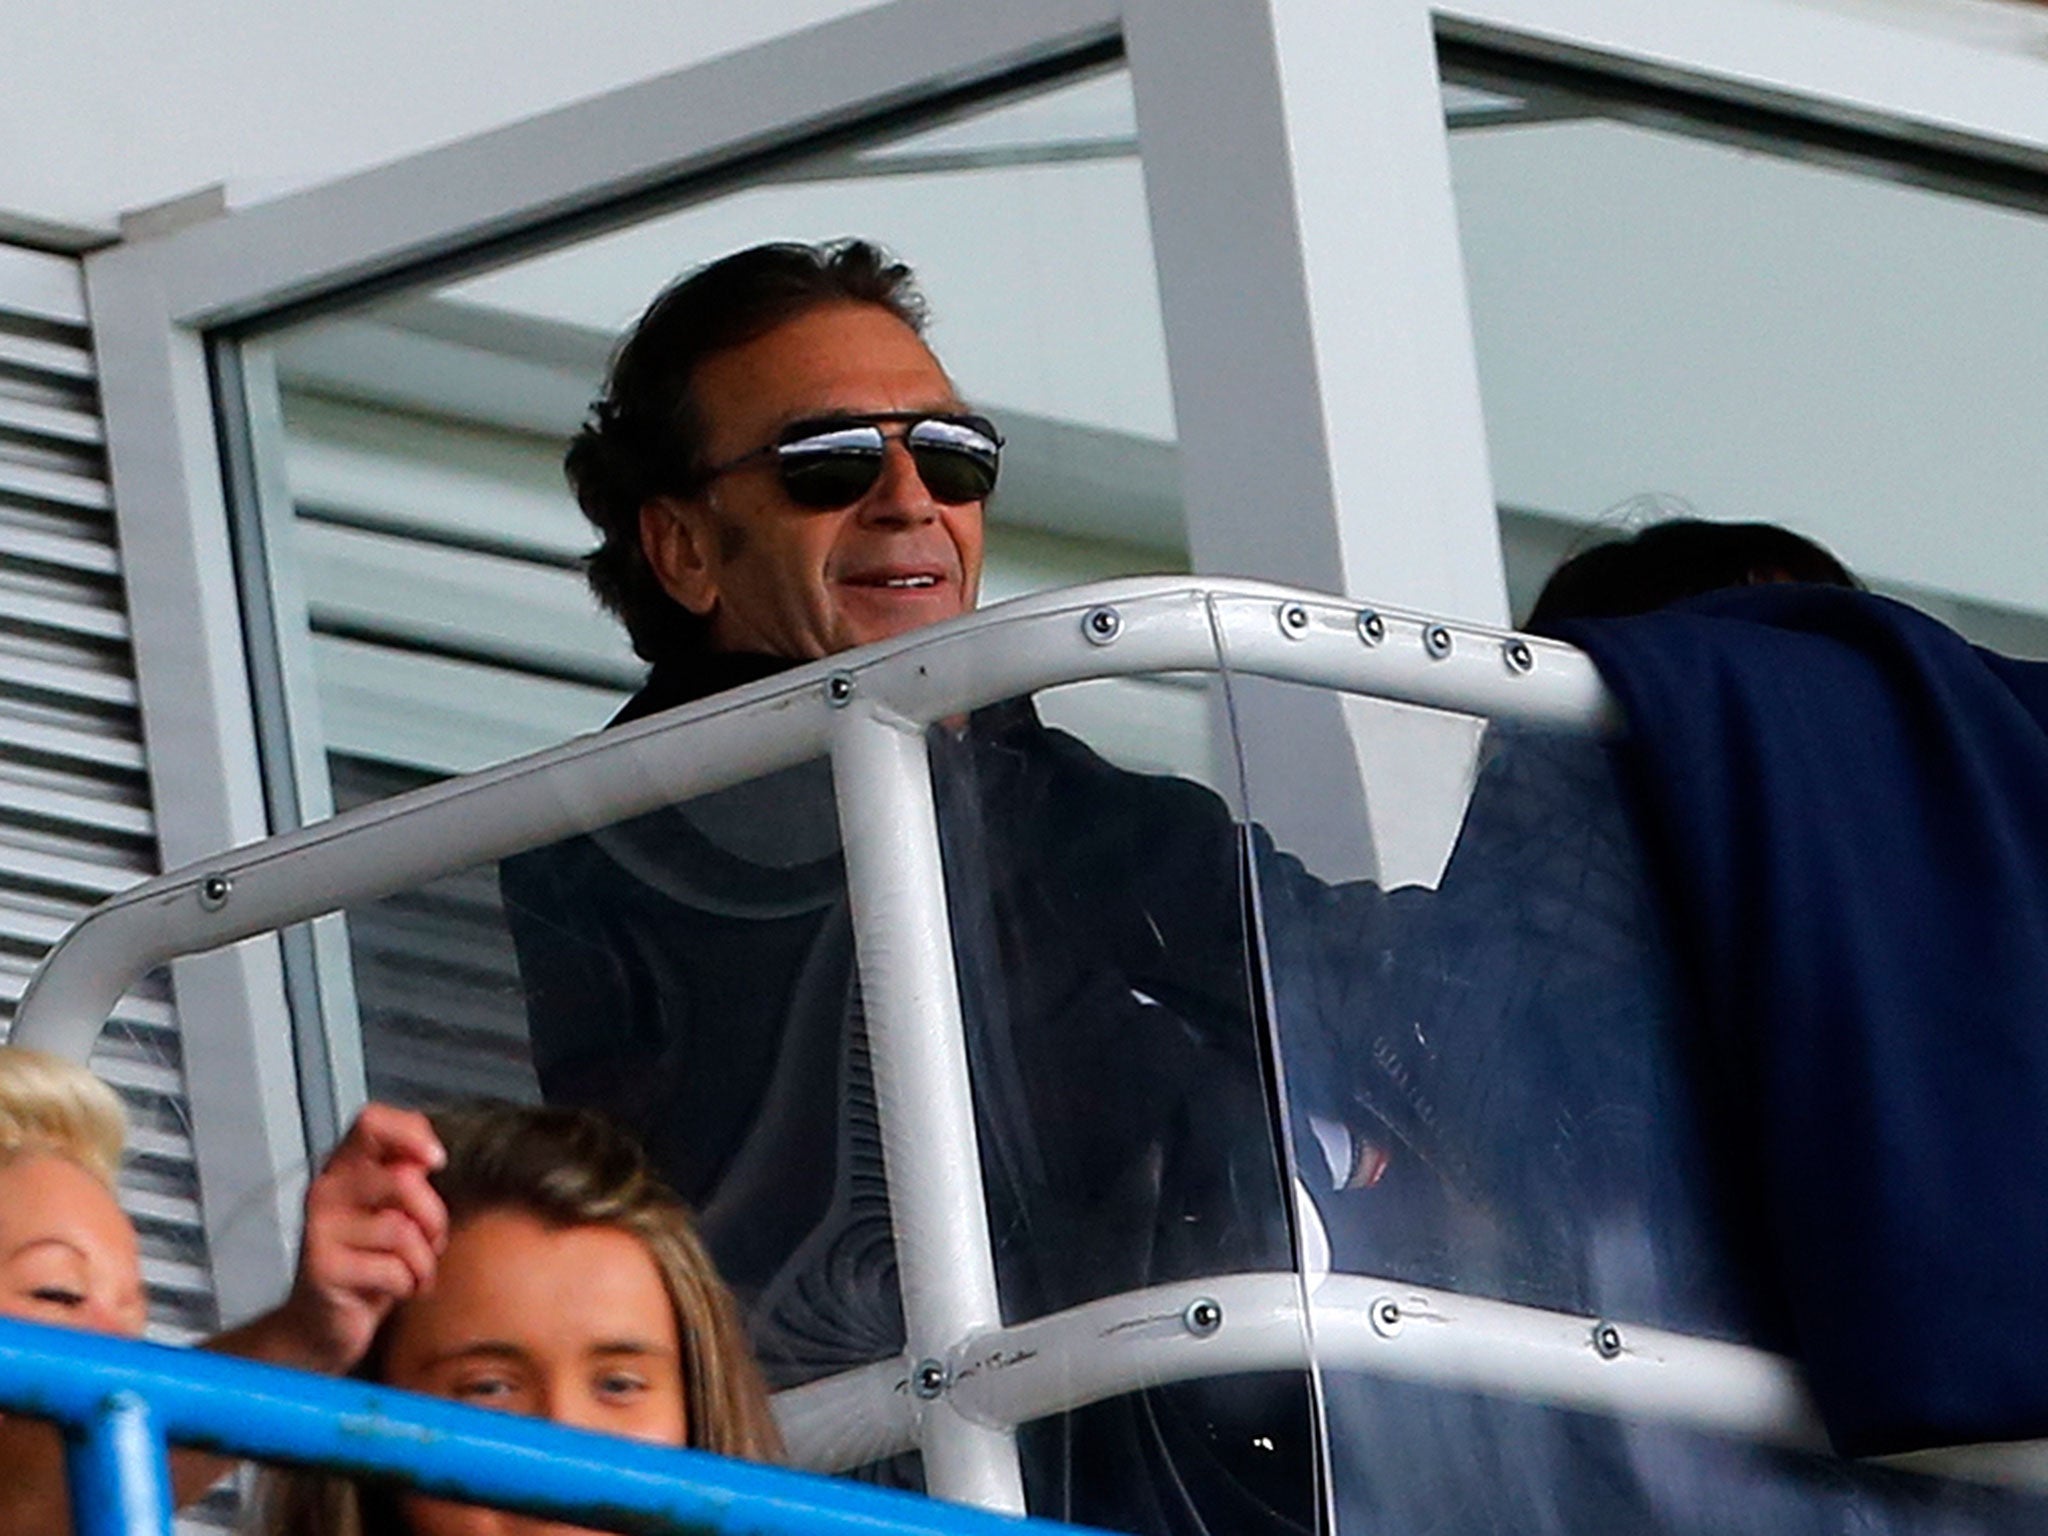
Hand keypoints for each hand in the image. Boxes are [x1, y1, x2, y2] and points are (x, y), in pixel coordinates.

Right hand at [278, 1103, 446, 1372]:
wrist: (322, 1325)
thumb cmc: (367, 1262)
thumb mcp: (391, 1213)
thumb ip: (407, 1178)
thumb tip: (428, 1154)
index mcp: (344, 1168)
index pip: (371, 1121)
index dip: (411, 1133)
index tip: (436, 1161)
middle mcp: (326, 1192)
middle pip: (402, 1180)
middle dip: (433, 1217)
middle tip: (431, 1240)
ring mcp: (319, 1230)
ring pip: (402, 1229)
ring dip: (423, 1259)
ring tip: (415, 1271)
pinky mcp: (323, 1270)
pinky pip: (393, 1270)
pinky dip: (409, 1284)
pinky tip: (398, 1290)